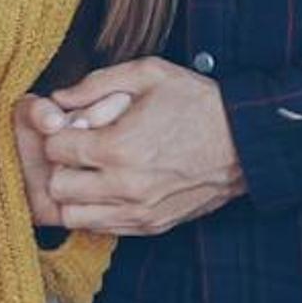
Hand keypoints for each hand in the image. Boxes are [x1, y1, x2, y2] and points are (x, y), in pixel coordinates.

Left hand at [26, 61, 244, 236]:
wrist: (246, 142)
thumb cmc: (198, 103)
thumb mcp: (149, 74)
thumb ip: (96, 83)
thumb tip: (58, 97)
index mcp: (119, 147)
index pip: (55, 148)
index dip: (59, 132)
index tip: (74, 124)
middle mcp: (124, 186)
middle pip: (57, 186)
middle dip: (61, 164)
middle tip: (78, 149)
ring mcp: (138, 211)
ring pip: (72, 217)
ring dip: (73, 193)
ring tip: (90, 171)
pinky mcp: (150, 226)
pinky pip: (101, 229)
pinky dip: (95, 210)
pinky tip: (109, 187)